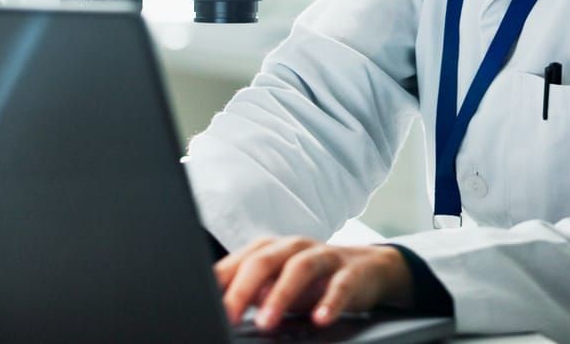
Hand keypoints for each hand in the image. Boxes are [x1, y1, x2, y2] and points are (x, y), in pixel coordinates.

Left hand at [214, 236, 412, 330]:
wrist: (366, 269)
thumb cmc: (312, 281)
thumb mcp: (277, 286)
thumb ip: (252, 293)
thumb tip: (222, 307)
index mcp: (269, 249)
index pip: (237, 263)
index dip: (218, 285)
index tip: (202, 308)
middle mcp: (292, 247)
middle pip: (263, 261)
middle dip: (243, 289)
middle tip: (228, 316)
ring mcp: (323, 256)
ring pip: (299, 268)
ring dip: (280, 295)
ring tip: (266, 323)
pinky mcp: (350, 272)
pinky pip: (339, 285)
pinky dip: (329, 302)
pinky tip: (320, 319)